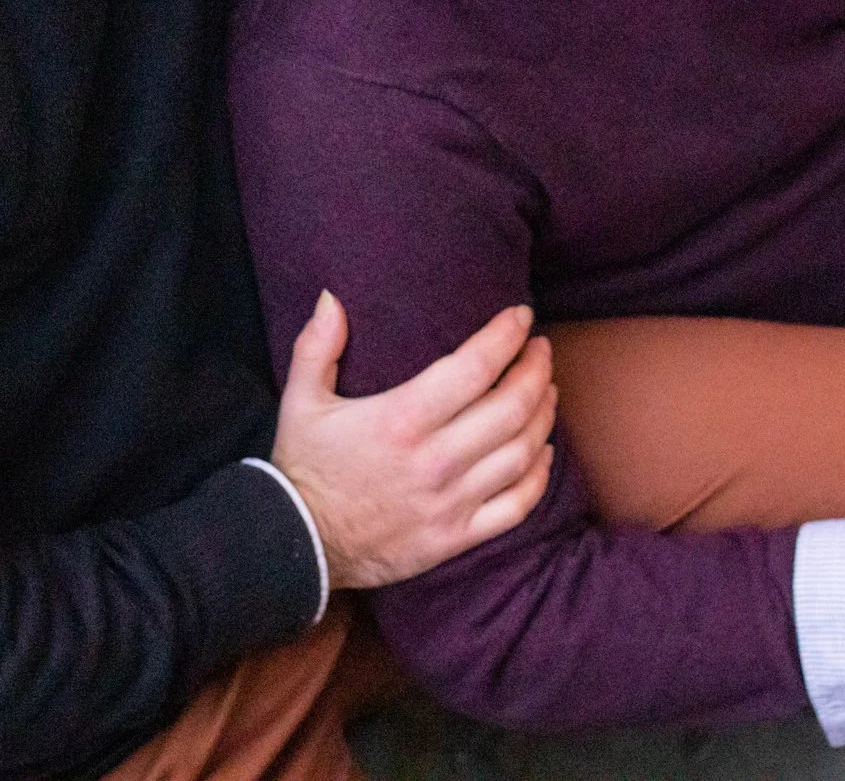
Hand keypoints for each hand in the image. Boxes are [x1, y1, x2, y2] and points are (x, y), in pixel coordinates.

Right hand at [271, 292, 556, 589]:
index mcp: (401, 420)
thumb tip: (331, 297)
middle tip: (541, 350)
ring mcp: (450, 502)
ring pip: (522, 453)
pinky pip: (516, 506)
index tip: (521, 316)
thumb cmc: (303, 468)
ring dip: (543, 415)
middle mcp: (434, 460)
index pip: (474, 367)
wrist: (297, 546)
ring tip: (547, 389)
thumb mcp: (300, 401)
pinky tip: (544, 452)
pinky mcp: (456, 537)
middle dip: (536, 370)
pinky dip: (539, 476)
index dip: (506, 336)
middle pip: (511, 407)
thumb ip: (317, 346)